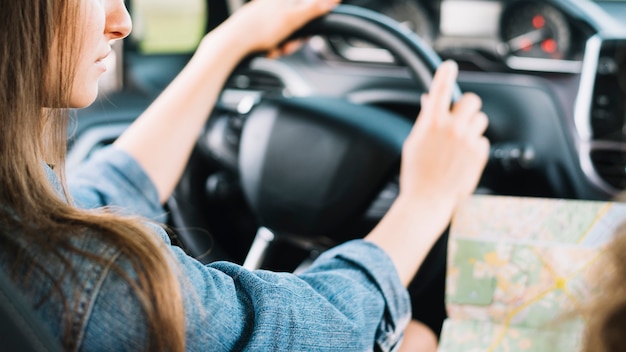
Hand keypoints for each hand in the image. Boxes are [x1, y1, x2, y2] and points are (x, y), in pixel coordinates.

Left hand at [224, 0, 339, 53]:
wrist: (232, 43)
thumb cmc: (259, 28)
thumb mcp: (292, 18)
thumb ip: (314, 8)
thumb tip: (333, 0)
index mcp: (283, 0)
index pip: (308, 8)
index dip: (310, 23)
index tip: (308, 33)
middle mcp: (274, 5)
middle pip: (297, 24)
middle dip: (294, 39)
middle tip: (286, 46)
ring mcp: (265, 17)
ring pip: (285, 35)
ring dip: (283, 47)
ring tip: (273, 50)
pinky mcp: (258, 29)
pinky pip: (273, 41)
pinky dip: (272, 49)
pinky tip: (266, 51)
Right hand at [399, 60, 488, 207]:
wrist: (427, 200)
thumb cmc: (416, 173)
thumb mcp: (413, 142)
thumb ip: (425, 120)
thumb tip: (430, 102)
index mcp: (432, 123)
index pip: (441, 88)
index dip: (446, 73)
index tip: (449, 67)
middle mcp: (452, 128)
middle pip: (471, 100)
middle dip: (466, 106)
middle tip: (460, 116)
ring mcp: (468, 141)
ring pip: (480, 120)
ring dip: (472, 126)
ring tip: (459, 143)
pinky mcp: (479, 154)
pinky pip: (482, 140)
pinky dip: (474, 146)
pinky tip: (462, 159)